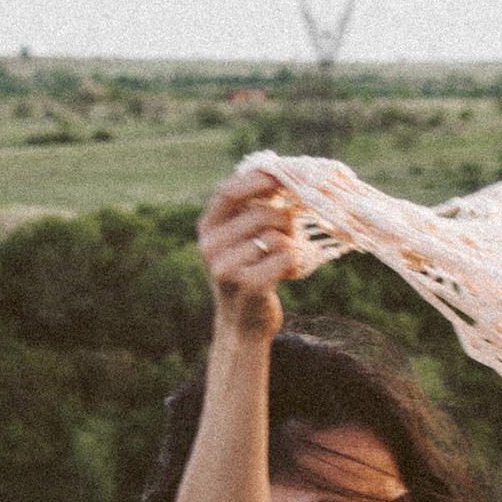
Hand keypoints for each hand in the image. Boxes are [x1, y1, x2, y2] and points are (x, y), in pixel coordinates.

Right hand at [198, 168, 308, 341]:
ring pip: (274, 235)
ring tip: (288, 255)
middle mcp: (210, 247)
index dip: (256, 180)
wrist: (242, 327)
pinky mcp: (247, 286)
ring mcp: (226, 268)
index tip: (280, 176)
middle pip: (259, 213)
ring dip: (291, 242)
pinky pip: (283, 256)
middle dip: (284, 218)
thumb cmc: (248, 275)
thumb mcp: (240, 241)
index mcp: (207, 229)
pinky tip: (288, 273)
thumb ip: (250, 211)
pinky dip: (294, 262)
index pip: (228, 192)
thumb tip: (278, 174)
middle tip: (292, 230)